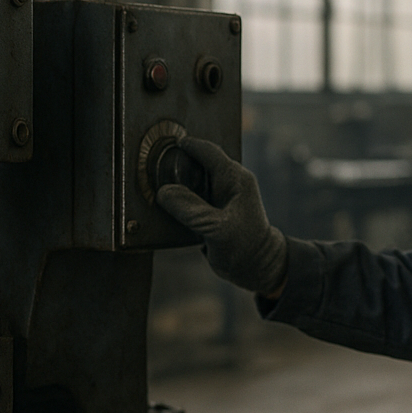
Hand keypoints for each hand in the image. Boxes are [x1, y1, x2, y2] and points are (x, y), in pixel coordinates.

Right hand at [155, 137, 288, 296]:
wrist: (257, 268)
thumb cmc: (244, 247)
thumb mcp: (215, 228)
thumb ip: (190, 208)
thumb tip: (164, 192)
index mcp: (235, 178)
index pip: (207, 151)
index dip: (186, 146)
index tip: (165, 145)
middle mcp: (229, 182)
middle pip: (198, 162)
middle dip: (177, 163)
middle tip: (154, 166)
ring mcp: (222, 195)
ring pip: (194, 179)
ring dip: (177, 182)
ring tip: (156, 184)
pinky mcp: (214, 209)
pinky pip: (193, 196)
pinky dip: (180, 198)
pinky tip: (167, 205)